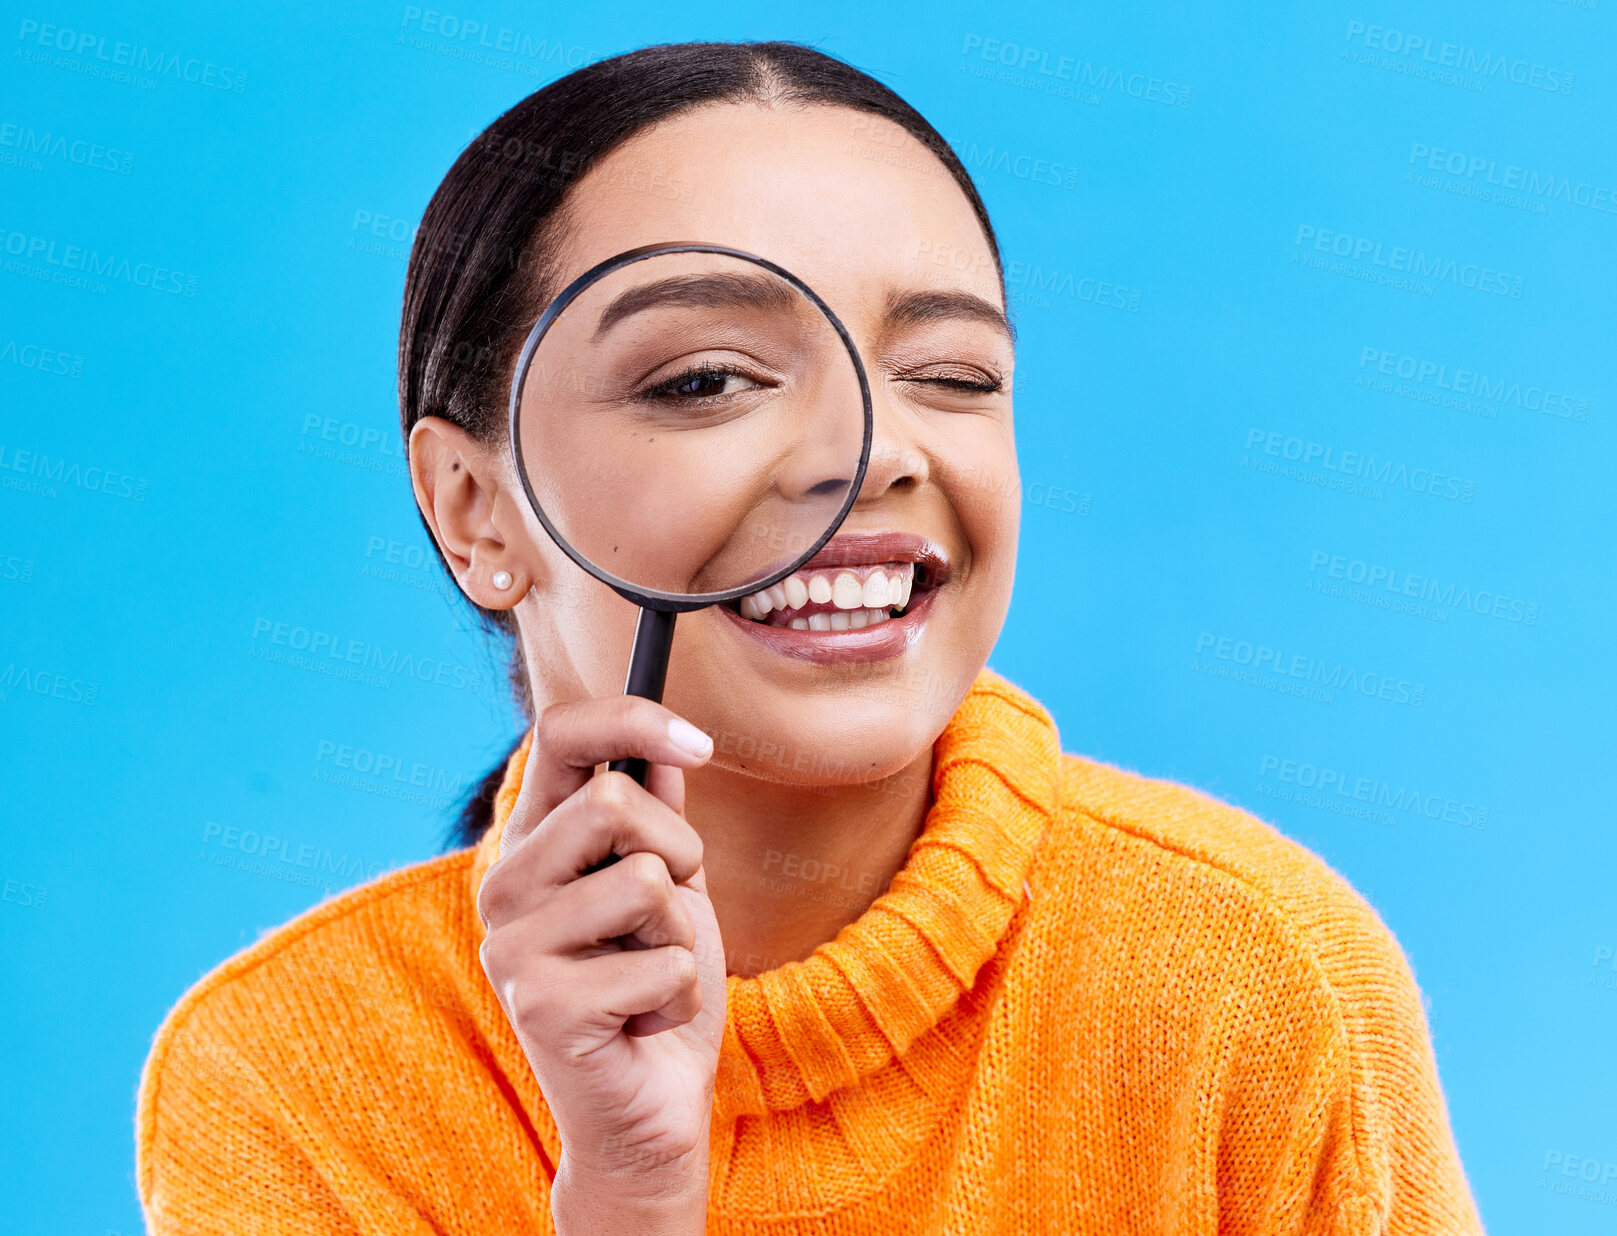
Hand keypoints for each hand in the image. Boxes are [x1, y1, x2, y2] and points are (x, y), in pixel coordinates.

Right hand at [475, 697, 725, 1235]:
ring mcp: (512, 945)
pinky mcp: (541, 1004)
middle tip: (668, 914)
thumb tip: (666, 742)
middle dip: (679, 854)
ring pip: (648, 882)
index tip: (702, 741)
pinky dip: (683, 994)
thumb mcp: (673, 888)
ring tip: (652, 974)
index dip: (632, 719)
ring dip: (683, 934)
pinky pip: (667, 962)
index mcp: (532, 844)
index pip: (559, 735)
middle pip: (614, 800)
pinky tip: (646, 1021)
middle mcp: (505, 885)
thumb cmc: (658, 987)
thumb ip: (660, 817)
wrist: (650, 1106)